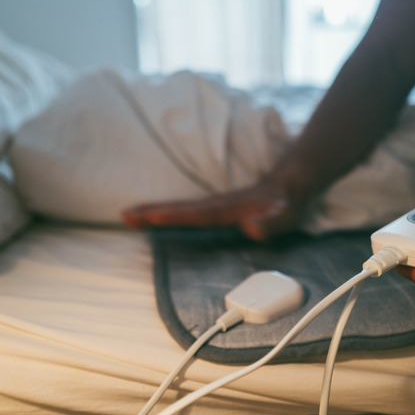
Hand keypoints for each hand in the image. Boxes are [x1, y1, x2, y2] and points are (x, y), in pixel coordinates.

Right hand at [122, 180, 305, 241]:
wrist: (289, 186)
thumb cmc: (286, 205)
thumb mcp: (286, 217)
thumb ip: (271, 223)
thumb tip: (253, 228)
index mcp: (227, 208)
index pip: (195, 213)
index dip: (173, 215)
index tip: (150, 216)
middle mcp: (215, 204)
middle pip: (177, 208)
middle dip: (150, 211)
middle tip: (124, 215)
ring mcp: (212, 205)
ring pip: (176, 208)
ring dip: (151, 210)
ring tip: (127, 215)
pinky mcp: (212, 208)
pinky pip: (182, 210)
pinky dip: (163, 212)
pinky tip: (151, 217)